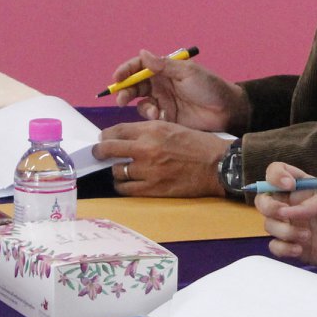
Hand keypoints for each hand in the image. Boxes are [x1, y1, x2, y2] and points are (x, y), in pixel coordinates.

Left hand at [94, 121, 228, 195]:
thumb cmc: (197, 144)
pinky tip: (128, 183)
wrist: (217, 165)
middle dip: (100, 152)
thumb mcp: (171, 127)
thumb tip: (126, 137)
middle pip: (109, 149)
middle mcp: (146, 149)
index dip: (106, 136)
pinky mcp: (153, 189)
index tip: (103, 139)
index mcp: (151, 130)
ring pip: (117, 171)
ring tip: (123, 170)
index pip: (116, 130)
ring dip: (117, 170)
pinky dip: (124, 186)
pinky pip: (126, 189)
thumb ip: (147, 132)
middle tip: (99, 154)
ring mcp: (148, 170)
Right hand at [108, 50, 248, 132]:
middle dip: (125, 91)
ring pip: (140, 104)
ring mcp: (163, 102)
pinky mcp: (166, 118)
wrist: (227, 111)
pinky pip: (151, 118)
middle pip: (134, 86)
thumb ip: (163, 65)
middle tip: (122, 99)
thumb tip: (142, 52)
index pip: (139, 67)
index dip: (126, 71)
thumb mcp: (187, 72)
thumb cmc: (210, 87)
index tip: (117, 77)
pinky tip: (163, 117)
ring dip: (142, 107)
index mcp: (165, 70)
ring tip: (154, 111)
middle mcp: (160, 85)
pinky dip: (152, 118)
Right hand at [254, 161, 316, 271]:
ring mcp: (295, 228)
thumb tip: (291, 213)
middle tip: (286, 214)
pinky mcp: (297, 248)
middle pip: (264, 200)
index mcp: (305, 189)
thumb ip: (314, 201)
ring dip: (283, 230)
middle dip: (269, 206)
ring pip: (269, 225)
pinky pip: (275, 247)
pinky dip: (283, 248)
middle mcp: (295, 206)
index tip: (289, 186)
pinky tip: (300, 249)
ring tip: (307, 236)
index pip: (277, 173)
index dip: (275, 176)